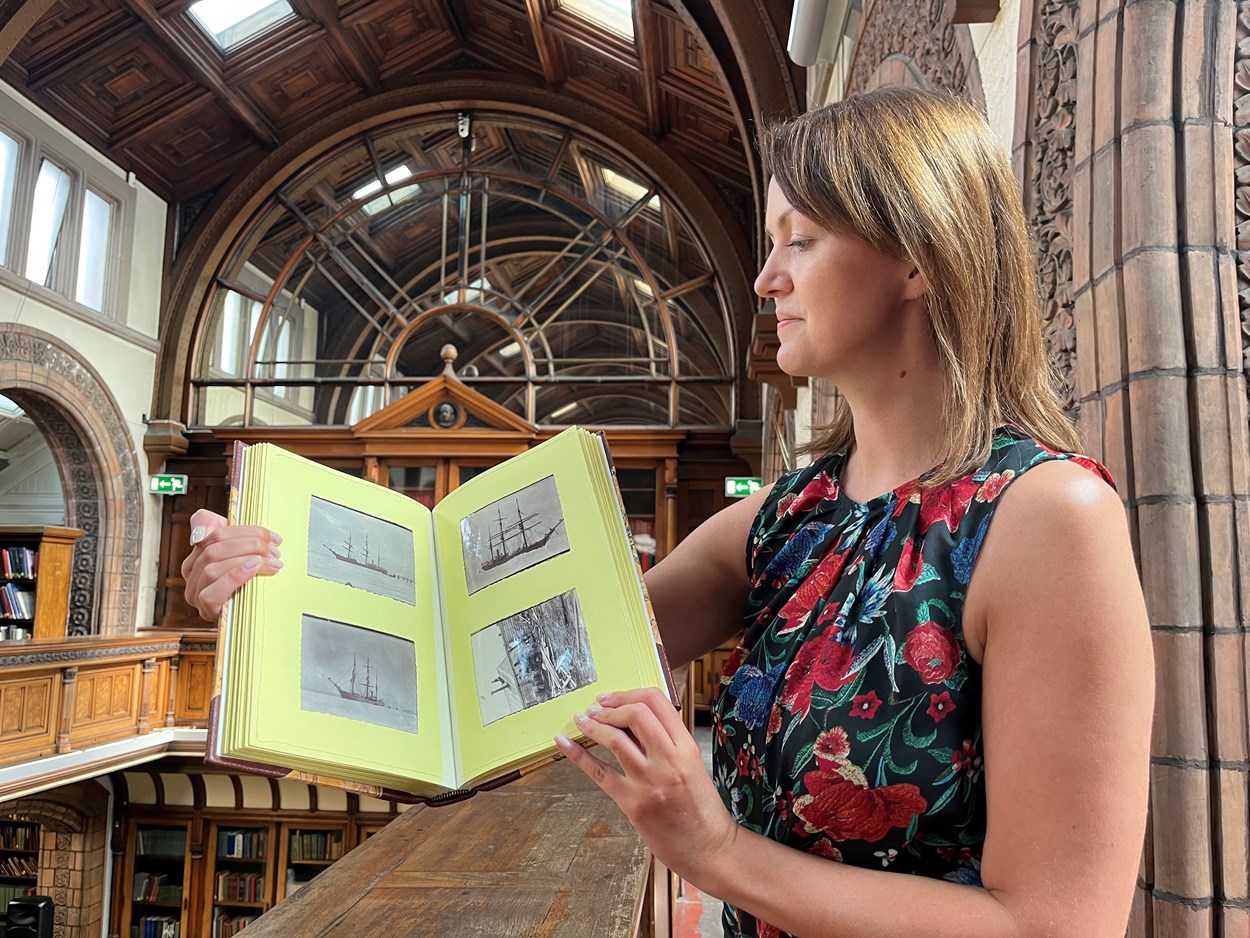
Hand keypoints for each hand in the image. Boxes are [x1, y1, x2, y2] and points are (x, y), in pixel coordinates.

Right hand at [181, 508, 282, 622]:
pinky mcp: (206, 609)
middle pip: (213, 549)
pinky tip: (254, 569)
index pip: (215, 533)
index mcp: (197, 554)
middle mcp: (191, 573)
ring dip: (245, 560)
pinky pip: (212, 592)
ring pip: (212, 568)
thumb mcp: (240, 550)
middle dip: (249, 545)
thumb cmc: (248, 579)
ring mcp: (195, 593)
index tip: (272, 537)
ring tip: (271, 562)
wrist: (254, 616)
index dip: (245, 531)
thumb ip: (218, 528)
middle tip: (274, 551)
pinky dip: (235, 576)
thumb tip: (200, 534)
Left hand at [556, 687, 738, 883]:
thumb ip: (668, 743)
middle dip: (611, 706)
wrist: (709, 849)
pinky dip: (578, 755)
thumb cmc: (703, 809)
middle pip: (635, 714)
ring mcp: (649, 782)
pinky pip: (600, 773)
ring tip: (583, 719)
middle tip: (597, 707)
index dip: (630, 694)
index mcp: (686, 747)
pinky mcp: (632, 804)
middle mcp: (669, 760)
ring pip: (615, 739)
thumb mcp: (693, 765)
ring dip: (593, 725)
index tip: (614, 698)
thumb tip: (632, 721)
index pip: (657, 702)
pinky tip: (564, 743)